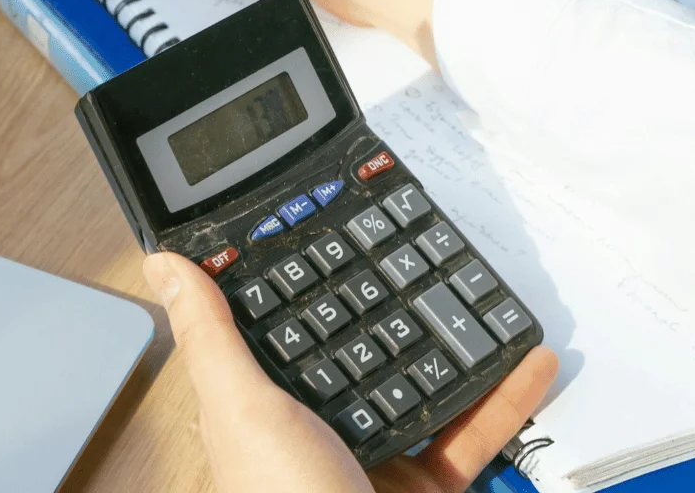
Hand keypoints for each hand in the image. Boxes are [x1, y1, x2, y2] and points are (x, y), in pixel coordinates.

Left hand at [142, 252, 558, 492]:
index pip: (273, 324)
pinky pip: (469, 434)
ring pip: (419, 383)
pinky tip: (529, 362)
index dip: (292, 278)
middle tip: (415, 255)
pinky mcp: (423, 486)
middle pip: (353, 347)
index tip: (318, 228)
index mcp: (258, 405)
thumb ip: (213, 339)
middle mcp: (311, 426)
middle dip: (385, 305)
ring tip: (478, 296)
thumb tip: (165, 264)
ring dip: (455, 343)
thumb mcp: (244, 410)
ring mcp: (370, 457)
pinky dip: (502, 401)